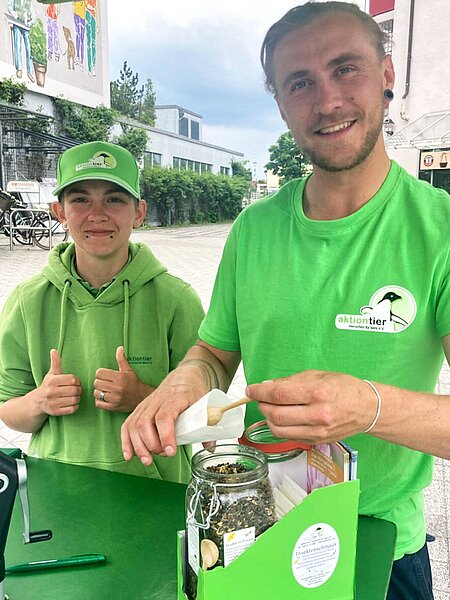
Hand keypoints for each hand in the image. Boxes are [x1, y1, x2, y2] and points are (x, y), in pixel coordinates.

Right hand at [37, 349, 81, 416]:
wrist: (37, 402)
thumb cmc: (48, 385)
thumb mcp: (51, 373)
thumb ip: (55, 362)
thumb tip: (54, 350)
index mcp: (52, 381)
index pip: (73, 380)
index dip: (77, 381)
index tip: (75, 382)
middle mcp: (51, 392)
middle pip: (75, 390)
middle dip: (79, 390)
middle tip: (77, 390)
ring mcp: (53, 403)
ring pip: (75, 400)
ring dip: (78, 398)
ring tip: (75, 396)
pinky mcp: (56, 412)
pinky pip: (72, 409)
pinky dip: (75, 406)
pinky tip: (72, 403)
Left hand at [94, 346, 153, 412]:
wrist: (141, 397)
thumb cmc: (134, 382)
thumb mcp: (128, 370)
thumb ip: (121, 359)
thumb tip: (119, 348)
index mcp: (119, 377)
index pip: (99, 373)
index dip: (101, 373)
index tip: (105, 375)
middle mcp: (116, 388)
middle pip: (96, 383)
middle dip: (99, 382)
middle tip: (105, 383)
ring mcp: (114, 399)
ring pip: (96, 393)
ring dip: (99, 392)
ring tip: (105, 390)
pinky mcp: (113, 407)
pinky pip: (98, 403)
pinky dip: (99, 401)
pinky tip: (105, 398)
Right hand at [121, 364, 208, 464]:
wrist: (184, 376)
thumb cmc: (193, 391)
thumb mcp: (204, 404)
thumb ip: (206, 426)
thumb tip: (210, 448)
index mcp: (175, 397)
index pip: (164, 417)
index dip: (165, 435)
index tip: (171, 451)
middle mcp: (157, 400)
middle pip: (145, 422)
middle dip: (150, 444)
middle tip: (163, 454)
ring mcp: (146, 404)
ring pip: (134, 424)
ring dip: (138, 446)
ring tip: (147, 460)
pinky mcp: (140, 409)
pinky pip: (127, 424)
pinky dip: (126, 441)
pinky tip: (129, 455)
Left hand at [246, 370, 376, 443]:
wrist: (368, 409)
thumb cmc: (345, 388)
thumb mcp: (318, 375)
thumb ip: (291, 381)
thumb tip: (268, 385)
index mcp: (317, 393)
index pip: (279, 394)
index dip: (260, 391)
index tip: (251, 389)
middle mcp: (317, 414)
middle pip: (276, 415)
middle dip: (262, 405)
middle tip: (260, 398)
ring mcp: (317, 431)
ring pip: (279, 430)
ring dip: (268, 418)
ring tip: (271, 408)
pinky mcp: (316, 441)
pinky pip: (289, 437)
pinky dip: (280, 427)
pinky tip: (283, 417)